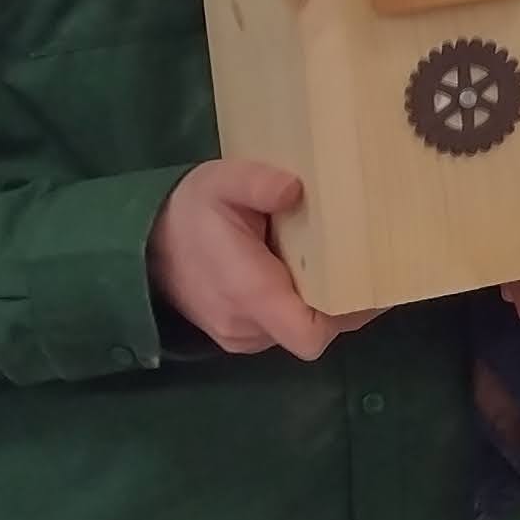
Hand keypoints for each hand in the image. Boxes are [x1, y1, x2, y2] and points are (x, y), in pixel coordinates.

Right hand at [149, 160, 370, 361]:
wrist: (144, 244)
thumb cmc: (189, 211)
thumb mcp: (221, 182)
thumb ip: (257, 183)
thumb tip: (294, 188)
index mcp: (249, 293)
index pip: (310, 333)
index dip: (349, 315)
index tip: (375, 282)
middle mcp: (247, 326)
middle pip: (316, 330)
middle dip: (346, 303)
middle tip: (373, 263)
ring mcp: (241, 337)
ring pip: (301, 330)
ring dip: (324, 304)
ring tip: (345, 264)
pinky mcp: (240, 336)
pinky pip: (283, 328)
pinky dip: (302, 307)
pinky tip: (312, 274)